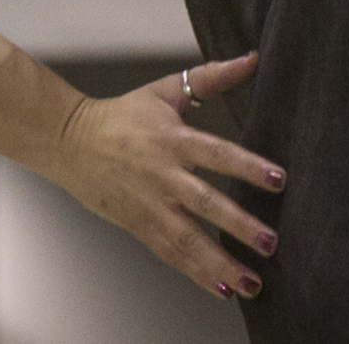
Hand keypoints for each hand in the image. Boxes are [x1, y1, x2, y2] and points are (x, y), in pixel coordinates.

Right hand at [46, 52, 284, 299]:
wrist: (70, 141)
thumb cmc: (123, 115)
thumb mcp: (165, 91)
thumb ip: (210, 78)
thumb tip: (252, 59)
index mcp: (172, 138)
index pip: (216, 153)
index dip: (247, 166)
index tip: (278, 180)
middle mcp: (162, 175)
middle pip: (204, 203)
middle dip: (238, 225)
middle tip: (271, 241)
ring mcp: (149, 205)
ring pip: (188, 239)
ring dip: (221, 263)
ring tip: (253, 282)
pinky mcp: (139, 225)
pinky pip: (171, 254)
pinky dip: (196, 273)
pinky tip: (223, 288)